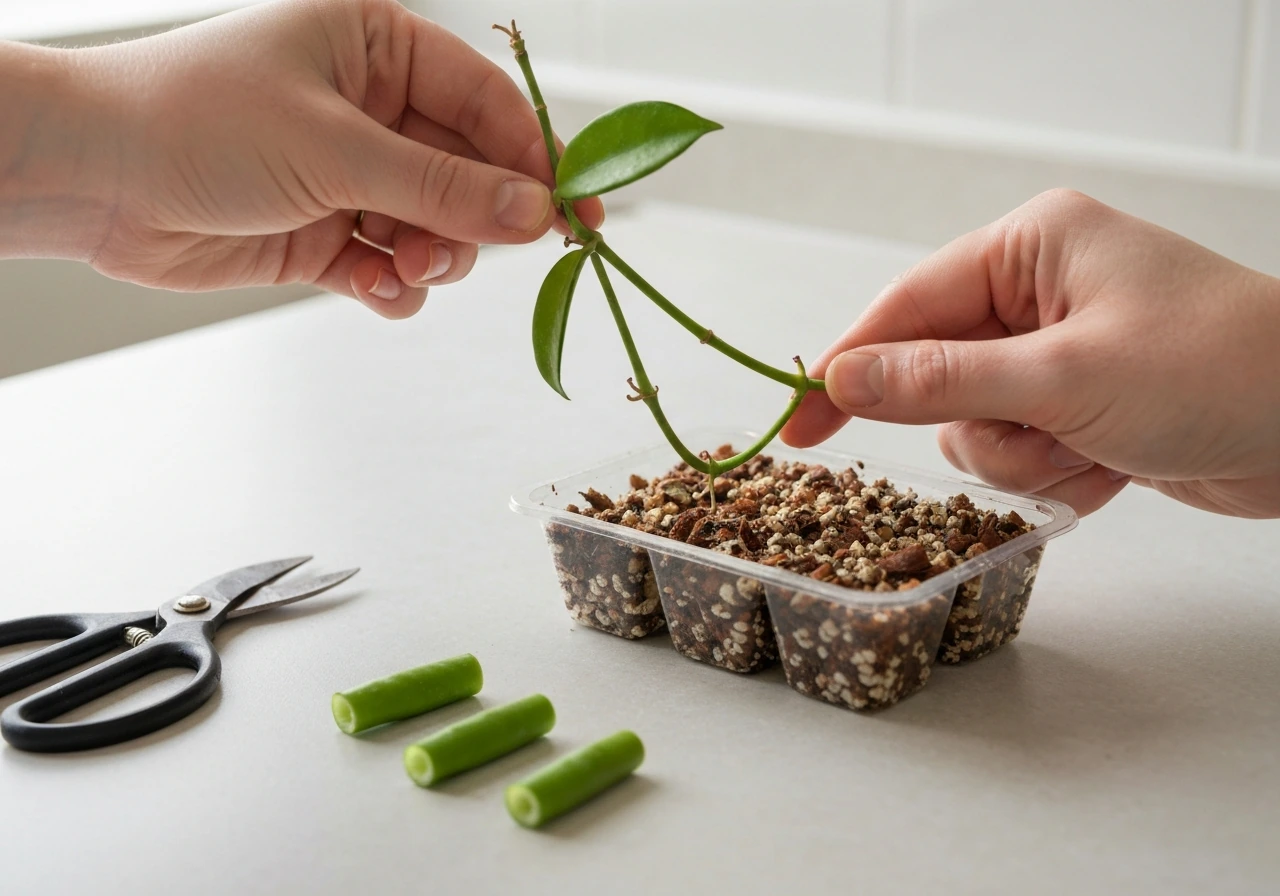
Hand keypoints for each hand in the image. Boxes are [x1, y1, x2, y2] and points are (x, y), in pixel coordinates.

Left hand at [8, 0, 600, 317]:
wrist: (92, 179)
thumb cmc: (198, 123)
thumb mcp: (337, 149)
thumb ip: (444, 188)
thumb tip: (538, 211)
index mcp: (378, 48)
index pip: (488, 104)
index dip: (536, 159)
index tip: (577, 211)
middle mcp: (371, 109)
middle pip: (471, 174)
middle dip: (475, 222)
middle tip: (468, 251)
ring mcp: (351, 174)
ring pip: (438, 228)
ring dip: (433, 259)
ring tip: (398, 267)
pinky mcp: (327, 232)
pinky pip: (394, 267)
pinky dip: (393, 286)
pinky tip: (369, 287)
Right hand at [782, 189, 1279, 517]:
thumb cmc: (1216, 372)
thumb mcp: (1063, 377)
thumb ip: (940, 379)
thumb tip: (841, 380)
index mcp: (1031, 248)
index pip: (905, 307)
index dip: (845, 368)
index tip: (796, 424)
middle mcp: (1038, 293)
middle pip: (937, 379)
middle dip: (986, 428)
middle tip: (1036, 437)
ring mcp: (1059, 353)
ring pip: (975, 429)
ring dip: (1027, 460)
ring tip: (1095, 452)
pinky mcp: (1081, 406)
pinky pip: (1022, 454)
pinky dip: (1060, 476)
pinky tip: (1117, 467)